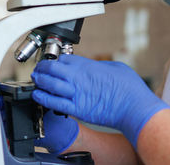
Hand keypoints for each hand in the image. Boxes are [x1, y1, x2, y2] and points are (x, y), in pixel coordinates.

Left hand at [31, 54, 169, 147]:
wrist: (134, 108)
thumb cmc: (129, 88)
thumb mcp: (115, 67)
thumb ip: (99, 66)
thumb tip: (93, 67)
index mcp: (88, 66)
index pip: (64, 59)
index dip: (56, 59)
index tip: (54, 62)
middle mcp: (79, 78)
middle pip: (52, 69)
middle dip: (43, 67)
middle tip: (39, 69)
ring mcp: (76, 94)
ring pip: (50, 84)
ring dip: (40, 80)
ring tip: (36, 79)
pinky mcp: (77, 110)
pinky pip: (54, 103)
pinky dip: (43, 98)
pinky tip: (37, 95)